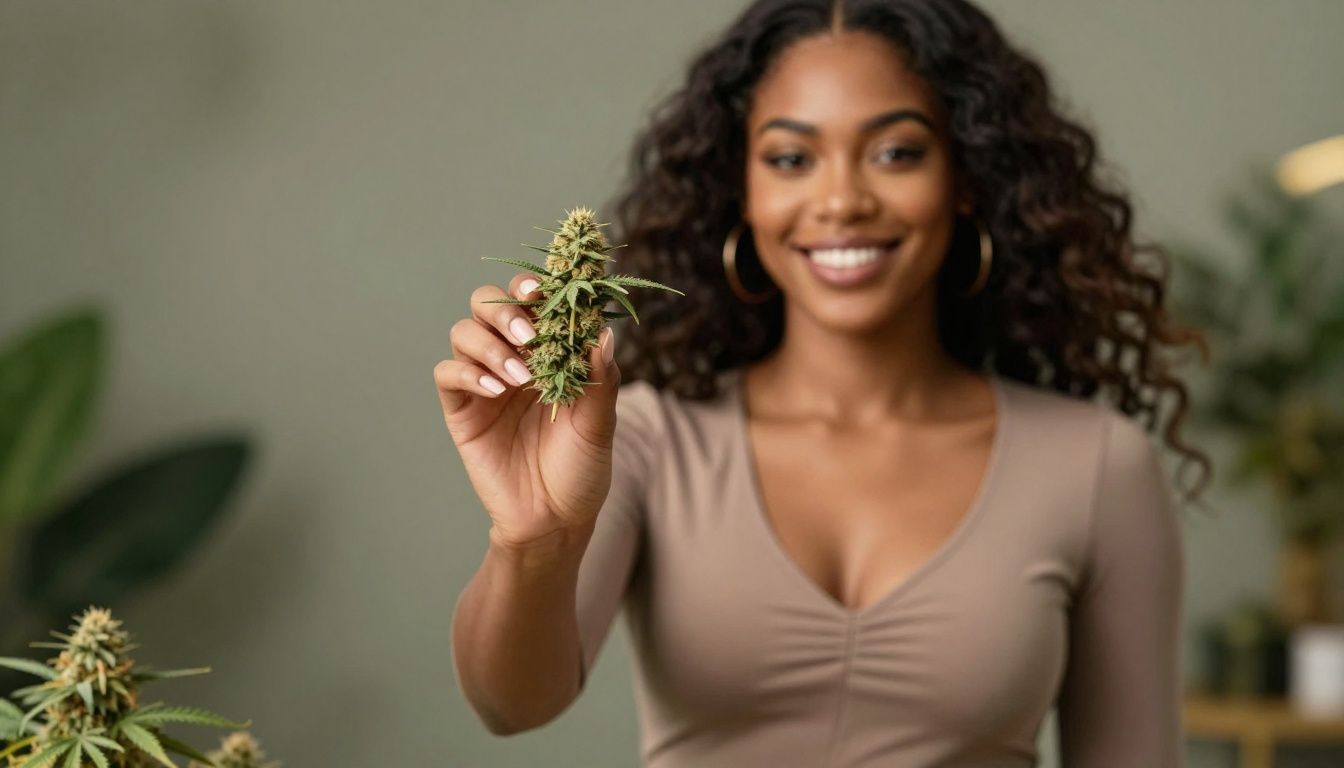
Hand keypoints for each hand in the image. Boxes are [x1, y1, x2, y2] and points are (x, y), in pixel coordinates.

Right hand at [434, 274, 620, 549]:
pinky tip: (496, 391)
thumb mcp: (600, 424)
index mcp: (548, 352)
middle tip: (527, 331)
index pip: (532, 303)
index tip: (544, 287)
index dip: (534, 287)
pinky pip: (448, 374)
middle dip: (505, 308)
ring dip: (489, 344)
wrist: (555, 519)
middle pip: (488, 304)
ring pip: (464, 332)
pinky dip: (468, 374)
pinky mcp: (461, 410)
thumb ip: (601, 379)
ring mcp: (483, 383)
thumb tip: (603, 333)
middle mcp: (512, 358)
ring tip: (519, 376)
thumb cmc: (581, 469)